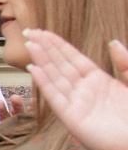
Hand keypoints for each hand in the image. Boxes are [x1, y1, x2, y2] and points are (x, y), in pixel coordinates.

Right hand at [25, 30, 127, 149]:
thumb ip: (125, 63)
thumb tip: (113, 42)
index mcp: (99, 81)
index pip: (74, 58)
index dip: (59, 44)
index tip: (44, 32)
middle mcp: (84, 90)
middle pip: (60, 65)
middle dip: (45, 48)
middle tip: (30, 32)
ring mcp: (76, 103)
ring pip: (55, 77)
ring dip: (42, 60)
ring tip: (30, 45)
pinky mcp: (71, 117)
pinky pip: (54, 97)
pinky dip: (43, 83)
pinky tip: (34, 69)